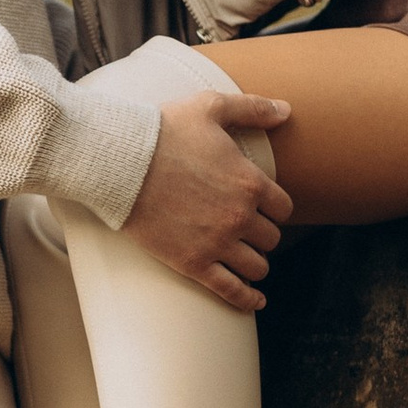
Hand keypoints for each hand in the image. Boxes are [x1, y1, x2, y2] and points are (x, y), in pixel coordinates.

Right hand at [122, 89, 291, 308]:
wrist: (120, 161)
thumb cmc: (163, 130)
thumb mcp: (211, 107)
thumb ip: (253, 108)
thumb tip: (287, 110)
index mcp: (250, 182)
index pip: (283, 208)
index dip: (274, 208)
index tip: (262, 208)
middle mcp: (240, 216)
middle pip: (271, 238)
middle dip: (261, 233)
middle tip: (247, 230)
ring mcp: (218, 243)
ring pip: (257, 266)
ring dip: (255, 263)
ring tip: (246, 260)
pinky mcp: (193, 263)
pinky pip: (231, 290)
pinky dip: (247, 299)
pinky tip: (255, 301)